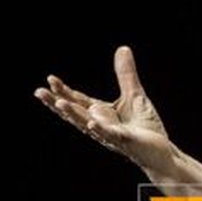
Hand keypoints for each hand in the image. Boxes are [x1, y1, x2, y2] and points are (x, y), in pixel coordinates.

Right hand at [34, 46, 173, 172]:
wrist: (162, 151)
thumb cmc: (146, 128)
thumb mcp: (134, 95)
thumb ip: (126, 74)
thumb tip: (122, 48)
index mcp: (100, 113)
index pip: (78, 100)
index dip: (64, 91)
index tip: (50, 79)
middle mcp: (100, 124)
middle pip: (75, 112)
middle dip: (57, 102)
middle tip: (39, 92)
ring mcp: (110, 134)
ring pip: (87, 124)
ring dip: (73, 114)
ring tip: (58, 103)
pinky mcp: (125, 141)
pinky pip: (110, 135)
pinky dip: (100, 129)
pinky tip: (92, 123)